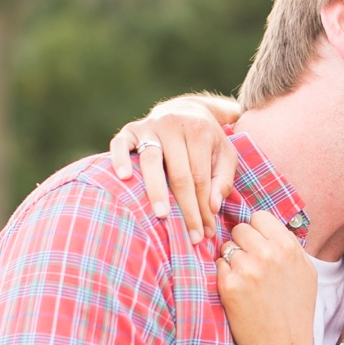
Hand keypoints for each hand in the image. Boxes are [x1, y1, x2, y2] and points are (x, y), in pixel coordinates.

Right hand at [108, 94, 239, 248]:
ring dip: (155, 189)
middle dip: (185, 208)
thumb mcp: (224, 154)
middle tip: (189, 235)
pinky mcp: (129, 129)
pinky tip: (124, 177)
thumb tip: (212, 207)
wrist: (185, 109)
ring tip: (162, 214)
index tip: (205, 232)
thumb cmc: (206, 140)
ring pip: (151, 161)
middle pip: (179, 174)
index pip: (200, 177)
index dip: (202, 207)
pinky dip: (120, 160)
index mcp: (199, 131)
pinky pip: (120, 144)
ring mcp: (149, 126)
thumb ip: (222, 180)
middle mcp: (173, 125)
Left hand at [215, 212, 317, 344]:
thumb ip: (288, 246)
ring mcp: (247, 268)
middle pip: (240, 229)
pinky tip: (237, 292)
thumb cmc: (295, 312)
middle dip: (241, 244)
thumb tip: (267, 227)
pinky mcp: (229, 284)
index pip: (260, 217)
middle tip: (250, 265)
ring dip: (230, 260)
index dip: (256, 230)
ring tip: (246, 282)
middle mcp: (268, 254)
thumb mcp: (305, 273)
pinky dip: (223, 276)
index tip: (257, 245)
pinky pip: (217, 265)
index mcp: (288, 248)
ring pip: (226, 247)